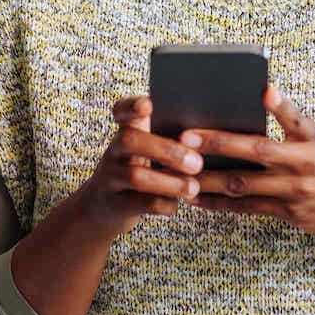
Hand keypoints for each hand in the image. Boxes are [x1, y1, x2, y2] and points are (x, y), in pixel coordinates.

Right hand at [72, 97, 205, 237]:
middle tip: (197, 163)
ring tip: (193, 187)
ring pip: (136, 176)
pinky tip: (176, 204)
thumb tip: (210, 137)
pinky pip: (140, 203)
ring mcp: (110, 178)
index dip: (131, 105)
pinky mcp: (114, 204)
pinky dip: (163, 204)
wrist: (104, 208)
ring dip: (170, 182)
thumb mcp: (146, 149)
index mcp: (126, 132)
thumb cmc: (138, 170)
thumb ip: (169, 137)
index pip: (121, 110)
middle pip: (130, 140)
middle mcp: (114, 151)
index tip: (147, 105)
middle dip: (166, 150)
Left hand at [180, 87, 314, 242]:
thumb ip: (290, 116)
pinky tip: (198, 199)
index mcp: (308, 145)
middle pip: (251, 159)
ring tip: (179, 174)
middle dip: (215, 149)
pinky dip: (221, 203)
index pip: (272, 131)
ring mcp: (292, 196)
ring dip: (209, 181)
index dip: (245, 125)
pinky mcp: (287, 216)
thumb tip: (265, 89)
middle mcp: (300, 170)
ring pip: (243, 188)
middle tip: (181, 142)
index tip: (212, 119)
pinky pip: (247, 209)